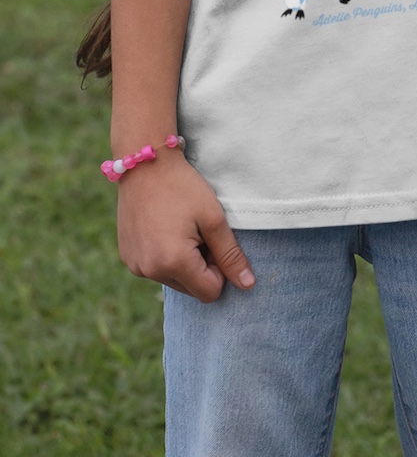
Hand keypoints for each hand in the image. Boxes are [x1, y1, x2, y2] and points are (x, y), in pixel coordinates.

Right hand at [116, 150, 254, 301]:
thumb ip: (230, 255)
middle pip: (191, 288)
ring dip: (183, 261)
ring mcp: (135, 265)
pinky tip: (164, 227)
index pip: (210, 292)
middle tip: (198, 231)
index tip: (214, 239)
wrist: (145, 164)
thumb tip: (248, 285)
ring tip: (180, 227)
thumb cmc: (183, 187)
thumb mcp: (213, 218)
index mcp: (173, 263)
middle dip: (201, 266)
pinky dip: (165, 255)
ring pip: (174, 279)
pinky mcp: (127, 257)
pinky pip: (155, 268)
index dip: (219, 269)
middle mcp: (150, 271)